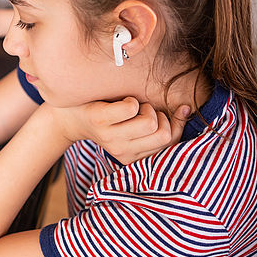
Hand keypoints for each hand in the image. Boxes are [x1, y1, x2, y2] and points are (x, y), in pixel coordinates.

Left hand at [54, 98, 189, 163]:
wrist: (68, 113)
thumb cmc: (108, 116)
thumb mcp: (134, 124)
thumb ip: (162, 121)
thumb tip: (187, 109)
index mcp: (133, 156)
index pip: (171, 142)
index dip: (175, 123)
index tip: (166, 112)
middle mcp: (122, 152)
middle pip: (164, 134)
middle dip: (158, 116)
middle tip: (141, 111)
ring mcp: (110, 138)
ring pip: (150, 122)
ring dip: (145, 107)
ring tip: (130, 107)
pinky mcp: (99, 121)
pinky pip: (131, 108)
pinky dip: (130, 100)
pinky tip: (119, 103)